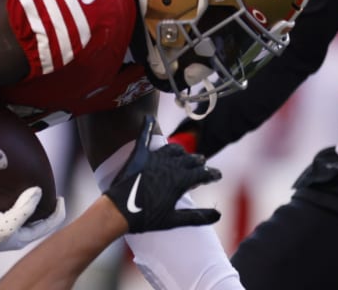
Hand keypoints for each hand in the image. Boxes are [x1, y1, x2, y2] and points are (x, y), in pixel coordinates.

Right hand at [0, 187, 66, 254]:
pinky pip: (6, 205)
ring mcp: (0, 226)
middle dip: (45, 208)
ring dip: (29, 202)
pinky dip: (12, 196)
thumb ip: (25, 208)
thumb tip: (38, 190)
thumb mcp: (7, 223)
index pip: (46, 227)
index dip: (58, 214)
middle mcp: (12, 234)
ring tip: (33, 187)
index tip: (62, 198)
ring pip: (21, 213)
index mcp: (20, 239)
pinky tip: (9, 185)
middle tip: (51, 193)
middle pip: (35, 221)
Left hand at [103, 116, 221, 232]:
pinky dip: (147, 126)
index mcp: (181, 180)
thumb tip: (218, 215)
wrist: (119, 211)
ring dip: (181, 152)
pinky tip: (148, 118)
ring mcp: (154, 159)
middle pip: (190, 159)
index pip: (203, 173)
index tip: (217, 175)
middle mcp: (170, 166)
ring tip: (184, 155)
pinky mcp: (138, 156)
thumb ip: (197, 216)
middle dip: (199, 163)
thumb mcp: (174, 220)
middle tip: (202, 166)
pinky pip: (144, 137)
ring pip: (173, 149)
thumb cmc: (147, 218)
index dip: (212, 174)